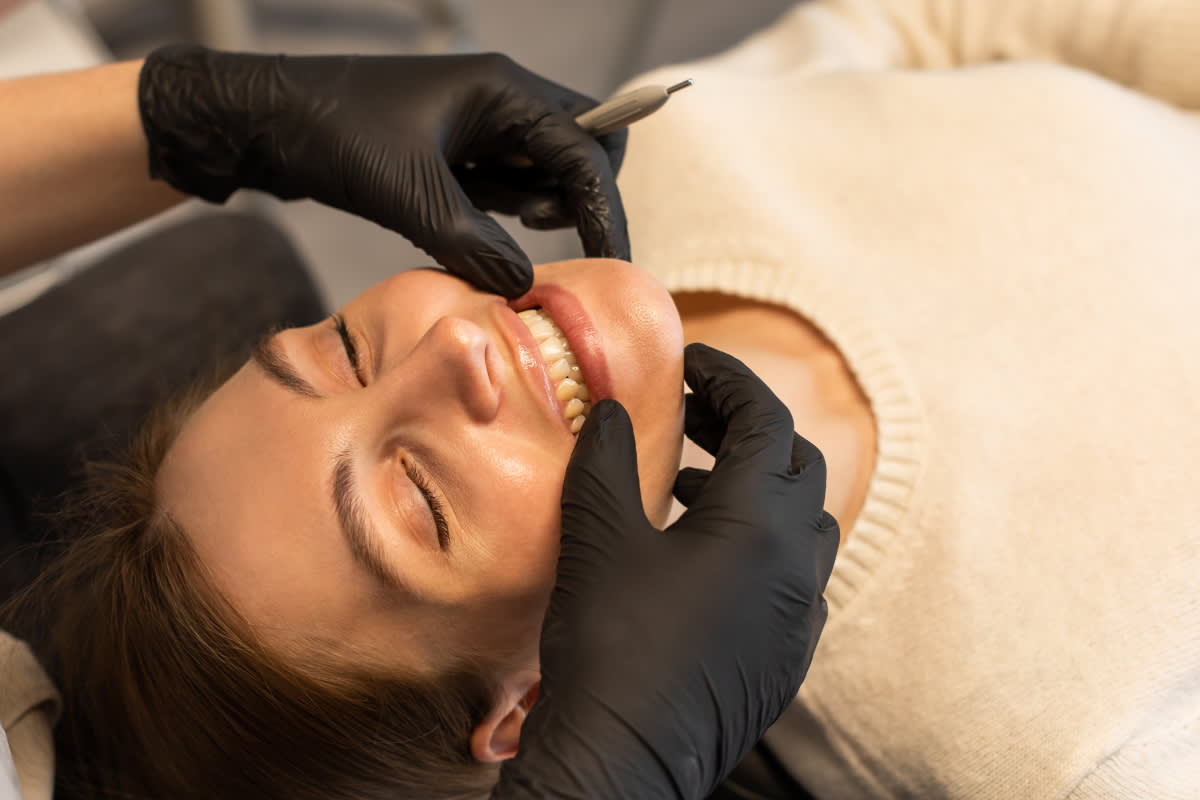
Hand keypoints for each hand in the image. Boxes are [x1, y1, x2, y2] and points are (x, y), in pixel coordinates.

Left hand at [137, 46, 628, 296]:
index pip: (586, 152)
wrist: (267, 120)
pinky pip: (508, 183)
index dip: (606, 211)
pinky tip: (471, 229)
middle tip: (546, 235)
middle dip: (582, 197)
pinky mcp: (459, 151)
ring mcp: (482, 124)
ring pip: (548, 168)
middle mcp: (504, 101)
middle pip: (584, 147)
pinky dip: (506, 213)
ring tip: (494, 231)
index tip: (612, 263)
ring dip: (541, 207)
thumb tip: (525, 285)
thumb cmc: (334, 133)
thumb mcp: (409, 196)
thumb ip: (474, 243)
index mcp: (504, 91)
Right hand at [492, 343, 839, 799]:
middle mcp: (797, 565)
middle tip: (690, 417)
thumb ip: (607, 458)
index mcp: (760, 523)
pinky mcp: (788, 655)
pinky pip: (794, 576)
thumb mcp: (599, 536)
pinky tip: (706, 557)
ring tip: (687, 483)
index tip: (691, 363)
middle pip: (796, 464)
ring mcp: (801, 616)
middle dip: (746, 429)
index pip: (765, 419)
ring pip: (803, 523)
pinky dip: (761, 543)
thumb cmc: (611, 644)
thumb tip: (611, 410)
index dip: (729, 378)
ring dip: (756, 488)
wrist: (625, 756)